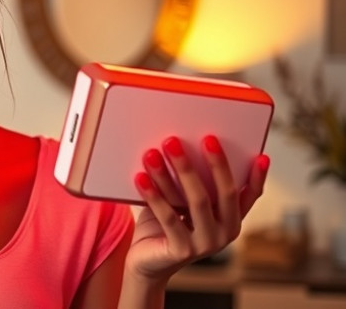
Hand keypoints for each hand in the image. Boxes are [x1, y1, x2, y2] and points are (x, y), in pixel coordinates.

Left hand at [125, 135, 268, 282]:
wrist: (145, 261)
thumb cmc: (164, 223)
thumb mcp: (180, 199)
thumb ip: (188, 180)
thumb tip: (180, 142)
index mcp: (231, 218)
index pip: (250, 194)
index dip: (258, 176)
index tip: (260, 154)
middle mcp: (225, 232)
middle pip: (225, 192)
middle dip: (216, 163)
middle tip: (205, 137)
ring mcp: (206, 244)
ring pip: (196, 201)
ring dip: (178, 172)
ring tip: (158, 150)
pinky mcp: (182, 251)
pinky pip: (168, 217)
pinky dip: (154, 194)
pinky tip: (140, 176)